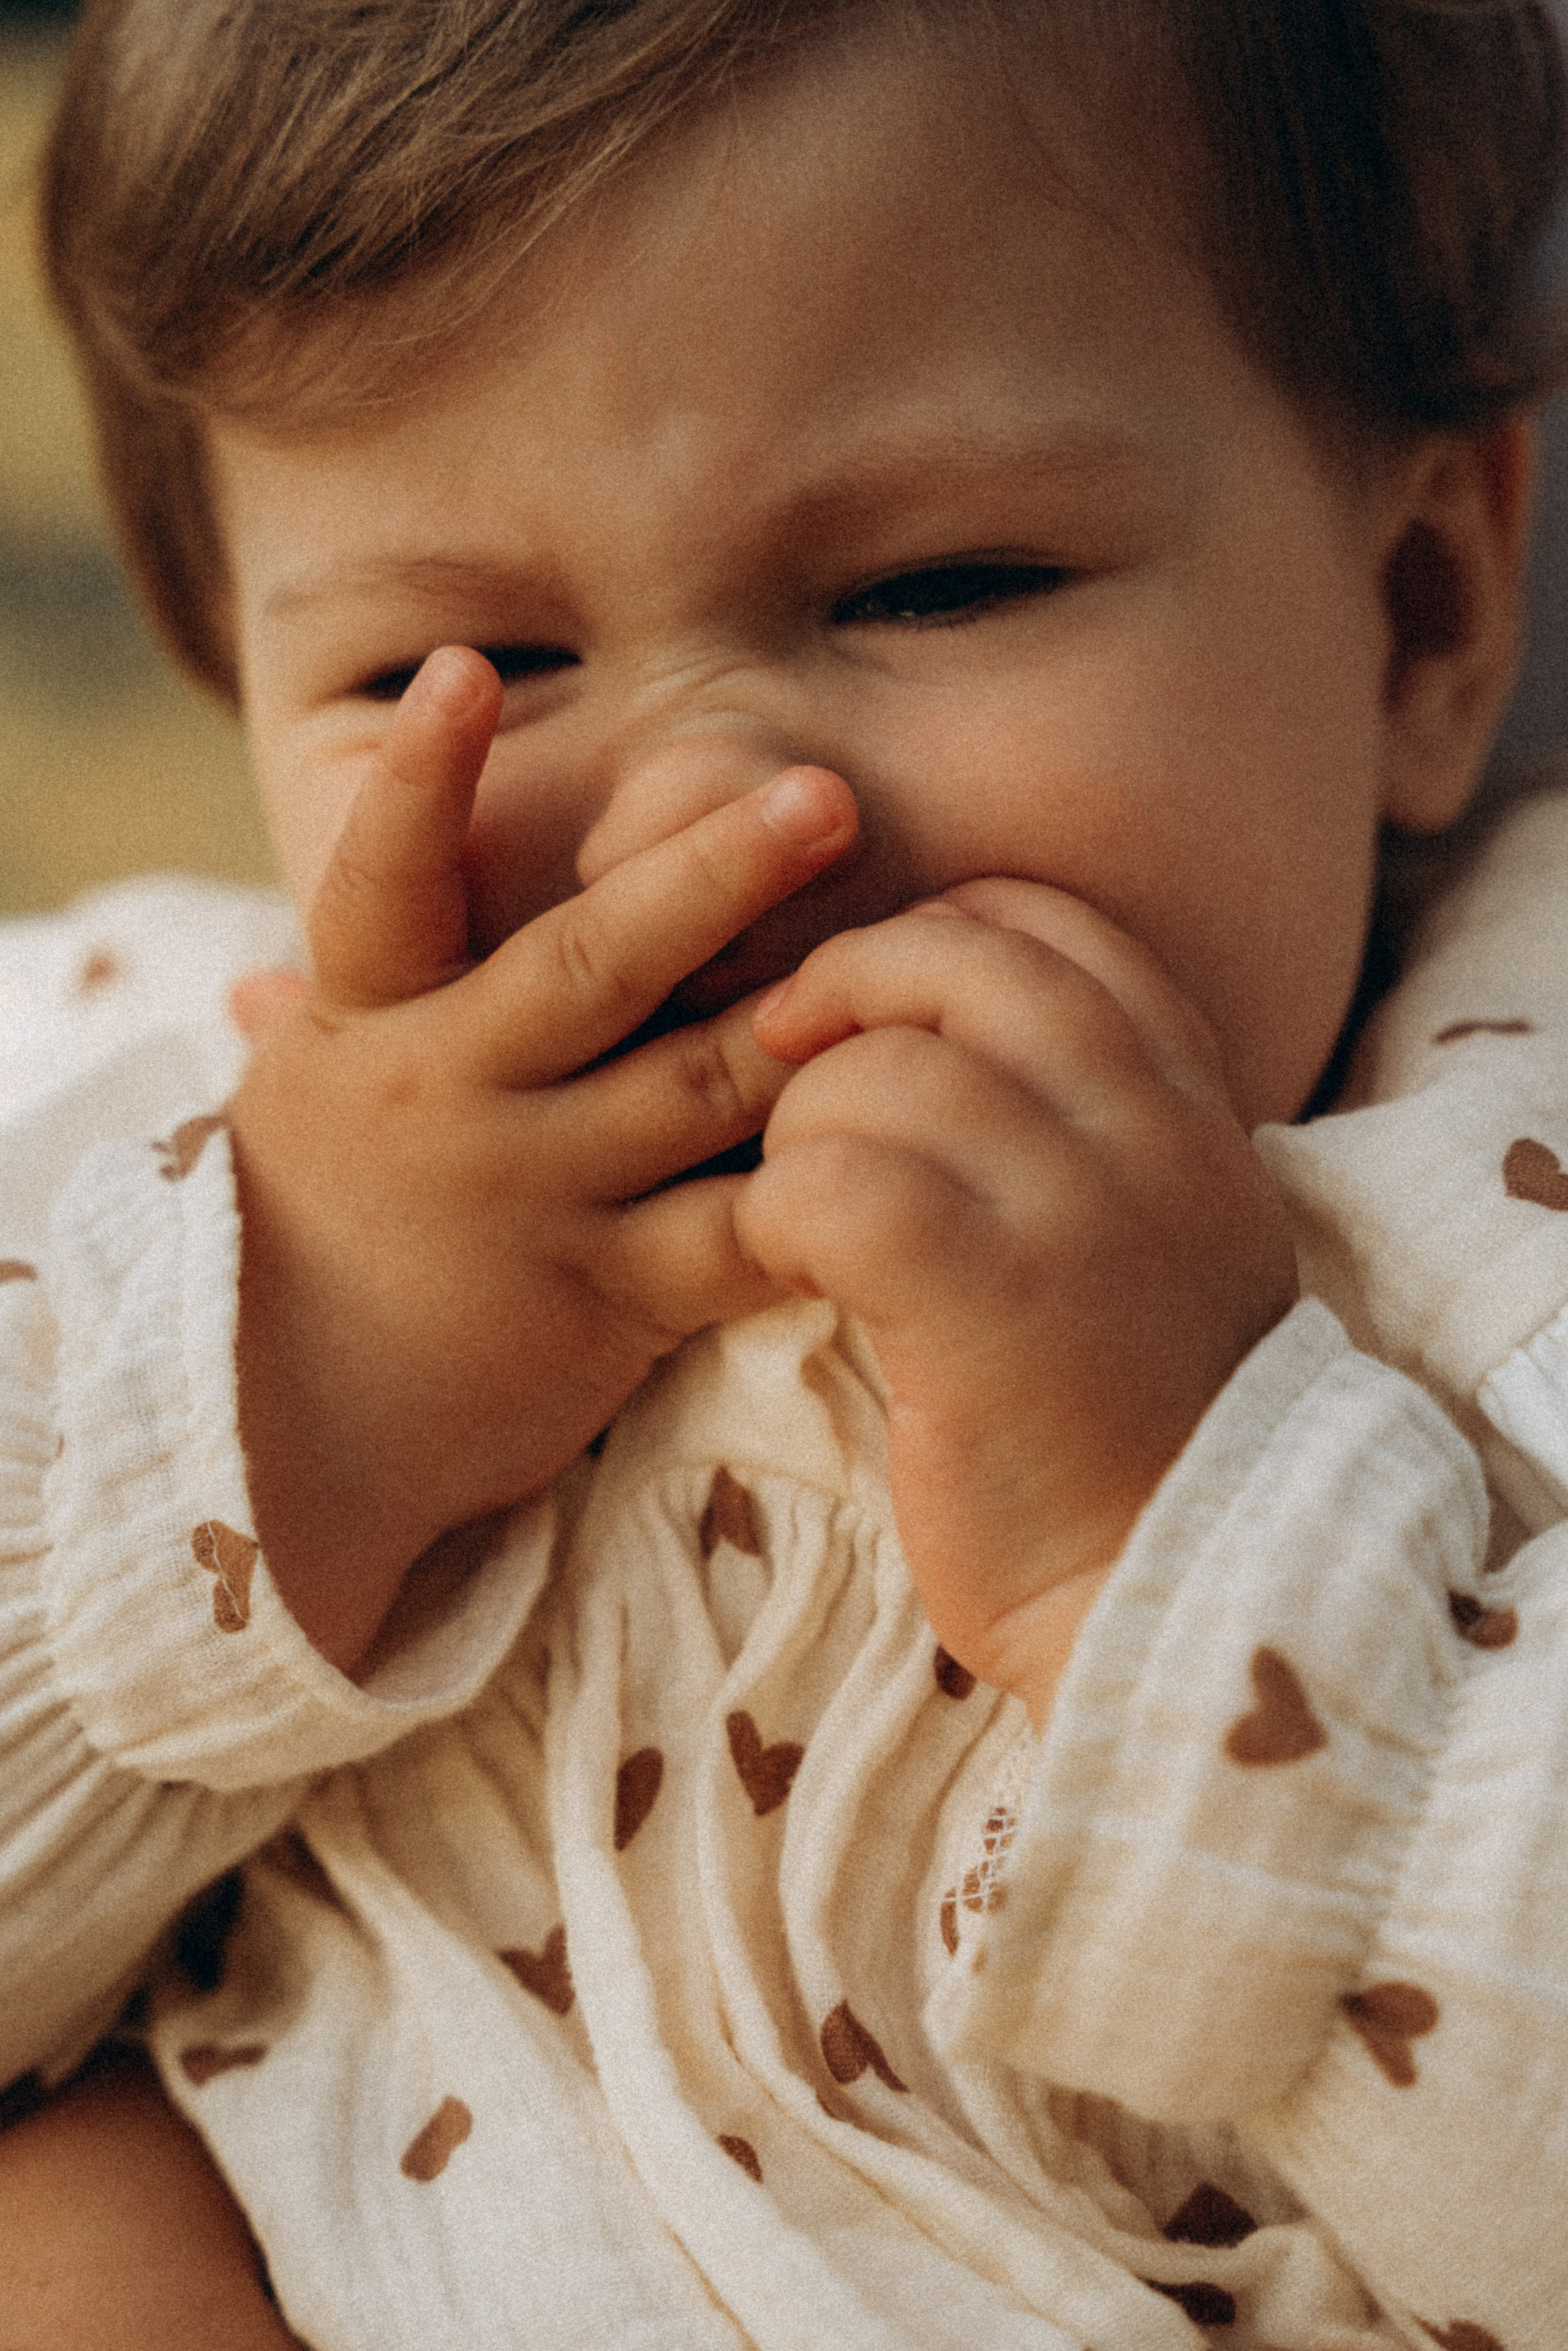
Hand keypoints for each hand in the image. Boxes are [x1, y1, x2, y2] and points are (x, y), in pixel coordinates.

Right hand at [227, 648, 856, 1669]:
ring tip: (914, 959)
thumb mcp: (313, 1086)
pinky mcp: (606, 1297)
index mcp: (374, 1019)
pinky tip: (903, 1150)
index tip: (463, 668)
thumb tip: (256, 958)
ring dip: (805, 1022)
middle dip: (711, 879)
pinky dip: (815, 1194)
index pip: (384, 883)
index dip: (422, 780)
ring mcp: (534, 1195)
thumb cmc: (319, 1218)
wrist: (291, 1420)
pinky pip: (732, 1236)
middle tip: (824, 797)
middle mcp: (452, 1091)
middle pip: (590, 966)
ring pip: (693, 1089)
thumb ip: (342, 1004)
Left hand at [739, 881, 1297, 1724]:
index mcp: (1191, 1112)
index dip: (936, 936)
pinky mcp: (983, 1306)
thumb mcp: (1154, 1242)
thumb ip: (1084, 1126)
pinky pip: (833, 1183)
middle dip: (843, 995)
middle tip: (787, 1071)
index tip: (873, 1012)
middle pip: (961, 961)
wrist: (1173, 1600)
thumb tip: (930, 1031)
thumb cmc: (1124, 1428)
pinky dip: (777, 1214)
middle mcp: (1150, 1139)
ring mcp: (1076, 1216)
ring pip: (877, 1072)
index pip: (1055, 928)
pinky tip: (786, 1269)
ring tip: (805, 1219)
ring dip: (799, 1135)